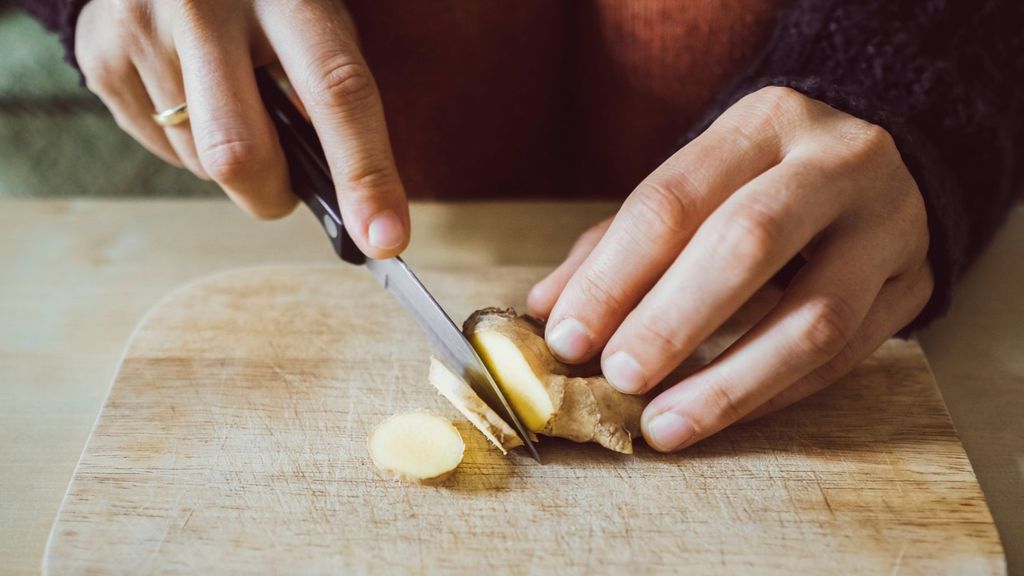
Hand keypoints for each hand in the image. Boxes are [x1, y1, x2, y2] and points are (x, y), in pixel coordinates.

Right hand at [75, 0, 408, 256]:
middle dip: (274, 195)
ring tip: (233, 106)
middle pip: (240, 153)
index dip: (365, 174)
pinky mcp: (100, 55)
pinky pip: (162, 151)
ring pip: (201, 163)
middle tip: (288, 187)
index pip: (336, 93)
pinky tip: (193, 96)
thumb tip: (352, 201)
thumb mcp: (312, 23)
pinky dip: (191, 146)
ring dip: (232, 165)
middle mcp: (205, 6)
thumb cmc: (265, 2)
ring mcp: (143, 28)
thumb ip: (331, 96)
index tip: (384, 239)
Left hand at [527, 87, 933, 451]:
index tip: (568, 336)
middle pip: (748, 242)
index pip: (673, 200)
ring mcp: (888, 224)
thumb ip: (617, 244)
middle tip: (618, 376)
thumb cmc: (760, 179)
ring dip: (730, 382)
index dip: (614, 275)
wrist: (877, 162)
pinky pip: (845, 357)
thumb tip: (547, 308)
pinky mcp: (915, 284)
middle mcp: (836, 163)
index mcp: (763, 123)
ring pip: (814, 316)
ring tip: (663, 424)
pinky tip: (720, 414)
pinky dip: (773, 394)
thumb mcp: (694, 184)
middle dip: (672, 320)